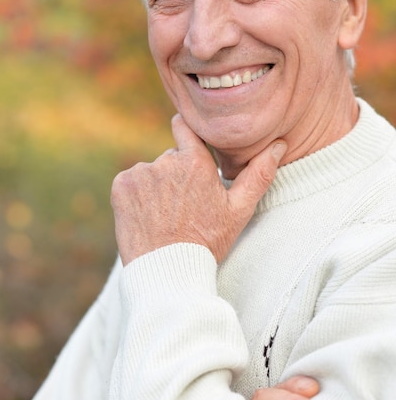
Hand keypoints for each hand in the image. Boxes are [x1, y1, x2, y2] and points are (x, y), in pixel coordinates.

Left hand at [111, 114, 285, 264]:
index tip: (190, 149)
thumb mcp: (238, 210)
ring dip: (157, 186)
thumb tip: (279, 144)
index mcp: (195, 161)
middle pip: (171, 157)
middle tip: (184, 205)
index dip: (188, 136)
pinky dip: (136, 195)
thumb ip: (259, 174)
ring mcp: (141, 173)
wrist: (168, 272)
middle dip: (177, 173)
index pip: (185, 127)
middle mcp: (166, 161)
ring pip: (151, 171)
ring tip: (166, 216)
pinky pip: (131, 182)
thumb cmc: (207, 242)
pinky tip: (148, 217)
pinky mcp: (121, 186)